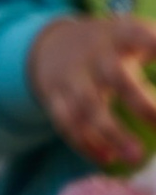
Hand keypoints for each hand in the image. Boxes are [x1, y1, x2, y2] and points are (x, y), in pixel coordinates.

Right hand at [28, 13, 155, 170]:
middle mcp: (96, 55)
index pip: (140, 36)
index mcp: (121, 35)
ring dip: (111, 133)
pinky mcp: (54, 96)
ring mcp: (72, 76)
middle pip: (115, 76)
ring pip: (87, 106)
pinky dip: (85, 143)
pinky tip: (106, 159)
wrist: (52, 44)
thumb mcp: (136, 38)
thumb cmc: (114, 48)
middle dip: (142, 103)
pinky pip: (65, 123)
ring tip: (137, 157)